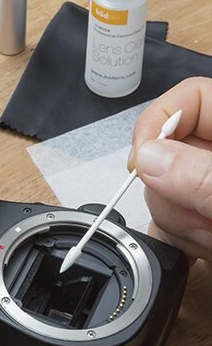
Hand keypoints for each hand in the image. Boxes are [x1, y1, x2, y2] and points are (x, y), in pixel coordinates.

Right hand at [129, 77, 211, 260]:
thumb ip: (203, 177)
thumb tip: (147, 159)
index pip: (190, 97)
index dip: (157, 123)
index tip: (140, 164)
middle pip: (168, 151)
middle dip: (171, 192)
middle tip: (200, 218)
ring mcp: (210, 187)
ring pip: (164, 190)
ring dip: (180, 222)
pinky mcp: (206, 214)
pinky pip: (172, 220)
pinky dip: (181, 238)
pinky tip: (207, 249)